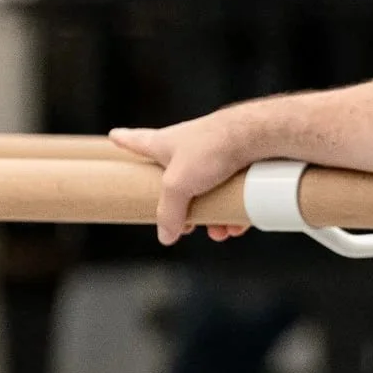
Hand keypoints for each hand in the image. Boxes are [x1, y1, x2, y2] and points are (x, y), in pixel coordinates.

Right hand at [112, 113, 256, 244]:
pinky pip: (231, 195)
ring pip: (208, 194)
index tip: (114, 136)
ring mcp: (215, 156)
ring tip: (219, 231)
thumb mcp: (177, 185)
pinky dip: (233, 212)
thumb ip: (168, 213)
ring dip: (213, 217)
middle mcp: (189, 147)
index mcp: (165, 144)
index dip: (125, 141)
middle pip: (177, 181)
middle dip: (183, 210)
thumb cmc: (210, 148)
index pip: (137, 141)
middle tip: (187, 225)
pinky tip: (237, 226)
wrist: (257, 135)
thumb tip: (167, 236)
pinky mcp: (239, 165)